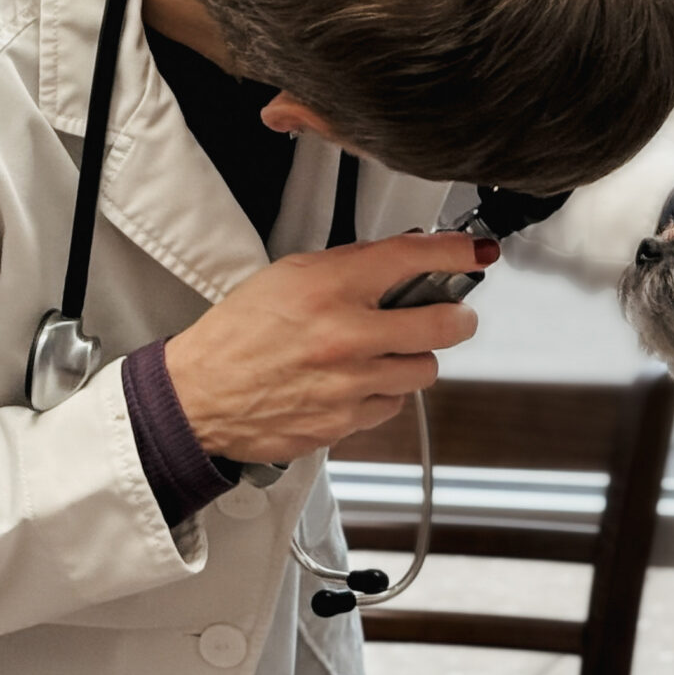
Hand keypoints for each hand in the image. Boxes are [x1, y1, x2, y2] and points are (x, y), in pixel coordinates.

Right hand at [163, 232, 494, 465]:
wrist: (198, 396)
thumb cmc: (238, 334)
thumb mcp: (288, 275)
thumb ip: (348, 266)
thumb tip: (399, 259)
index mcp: (330, 288)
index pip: (413, 258)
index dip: (456, 252)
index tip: (475, 252)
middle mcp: (346, 336)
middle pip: (444, 324)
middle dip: (457, 316)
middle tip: (453, 312)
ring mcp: (349, 384)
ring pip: (424, 369)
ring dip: (415, 357)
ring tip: (387, 350)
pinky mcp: (345, 422)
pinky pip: (392, 404)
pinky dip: (384, 392)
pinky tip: (358, 382)